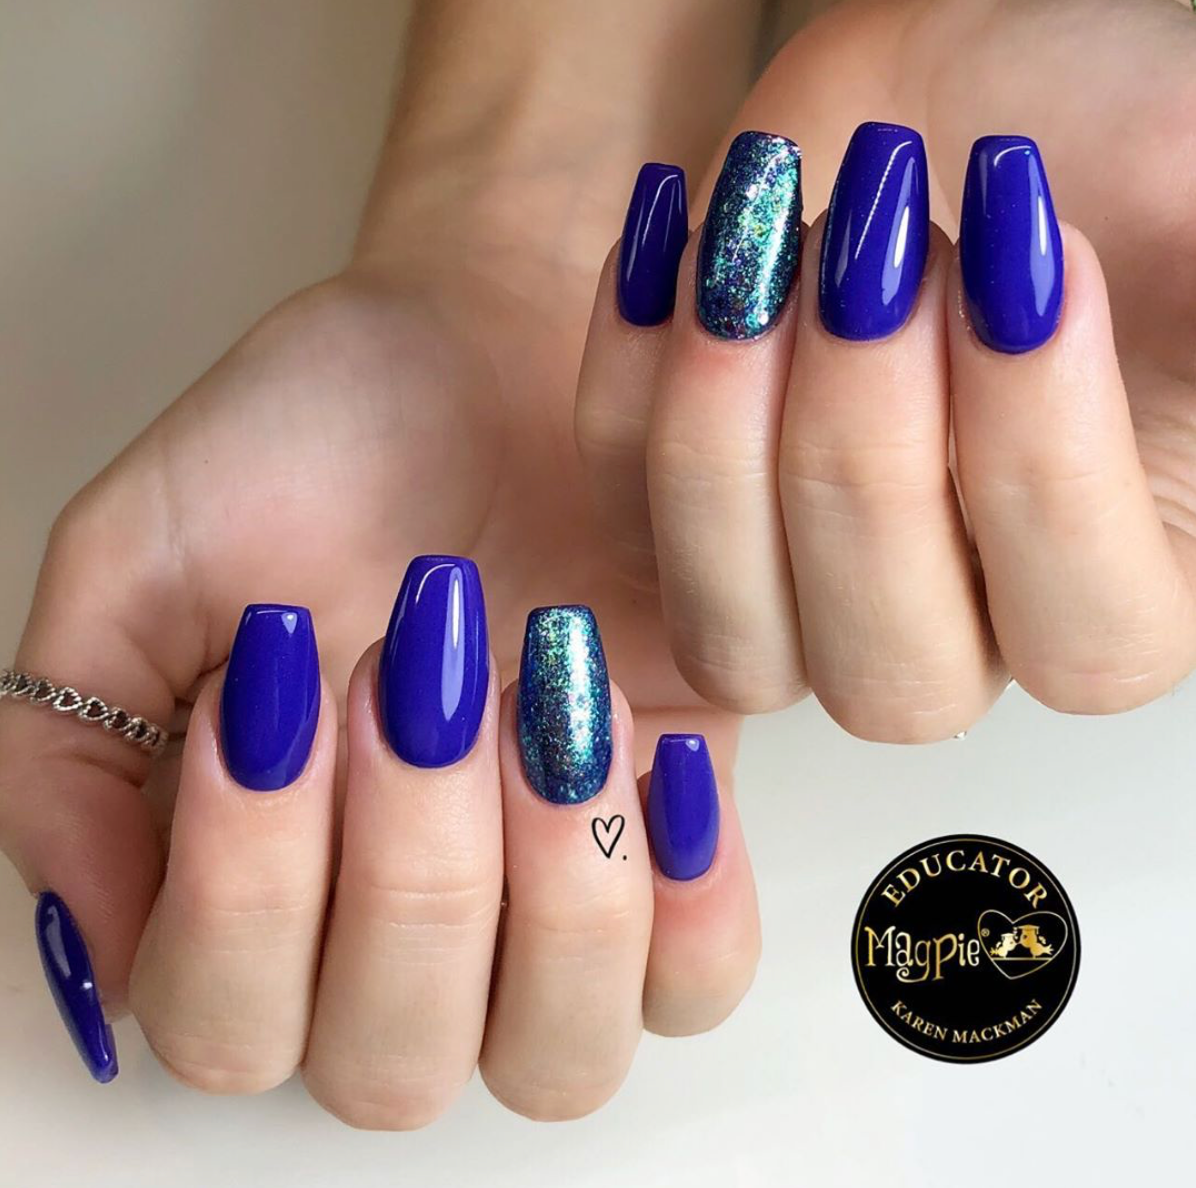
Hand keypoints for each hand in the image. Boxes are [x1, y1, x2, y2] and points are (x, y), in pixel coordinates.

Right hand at [0, 0, 764, 1123]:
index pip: (230, 1026)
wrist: (487, 347)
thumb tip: (101, 937)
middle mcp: (401, 914)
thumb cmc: (321, 437)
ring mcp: (543, 888)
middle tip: (417, 678)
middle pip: (395, 1066)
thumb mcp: (142, 560)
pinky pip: (698, 975)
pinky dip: (681, 889)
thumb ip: (72, 747)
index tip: (281, 681)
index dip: (251, 885)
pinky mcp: (672, 830)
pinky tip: (643, 749)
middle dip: (407, 868)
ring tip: (544, 703)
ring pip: (557, 1058)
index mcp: (257, 871)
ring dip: (545, 891)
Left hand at [576, 0, 1195, 739]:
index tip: (1025, 259)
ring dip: (724, 441)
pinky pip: (618, 512)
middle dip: (863, 457)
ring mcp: (796, 592)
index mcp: (1110, 590)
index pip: (1089, 641)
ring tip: (760, 250)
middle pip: (891, 676)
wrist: (942, 99)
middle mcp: (950, 626)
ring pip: (732, 642)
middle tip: (877, 259)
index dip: (1043, 466)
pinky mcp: (679, 520)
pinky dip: (627, 374)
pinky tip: (681, 239)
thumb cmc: (1086, 136)